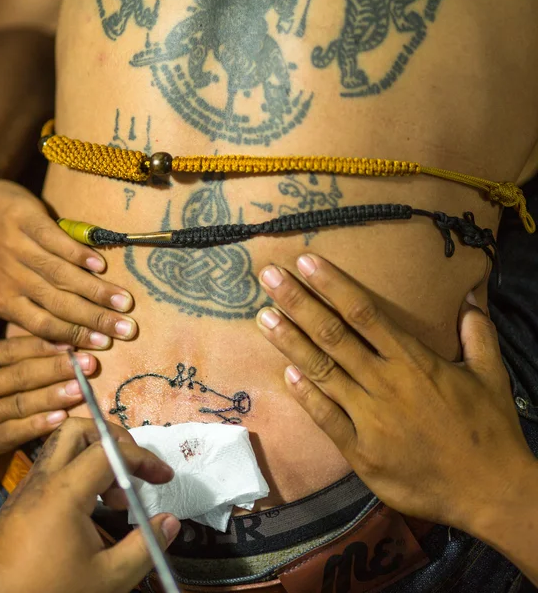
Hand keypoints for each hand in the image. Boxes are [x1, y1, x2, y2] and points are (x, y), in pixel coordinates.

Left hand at [0, 155, 136, 367]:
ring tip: (125, 302)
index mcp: (2, 300)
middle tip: (127, 329)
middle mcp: (12, 277)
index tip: (104, 346)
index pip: (43, 324)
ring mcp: (19, 247)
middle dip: (95, 318)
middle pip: (59, 303)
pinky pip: (55, 240)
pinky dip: (77, 253)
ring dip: (95, 289)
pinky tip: (101, 265)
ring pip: (62, 274)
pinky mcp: (26, 220)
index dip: (73, 335)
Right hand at [0, 314, 97, 487]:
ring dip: (52, 396)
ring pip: (16, 405)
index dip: (43, 345)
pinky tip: (60, 419)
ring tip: (81, 389)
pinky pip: (7, 436)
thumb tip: (16, 306)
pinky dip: (35, 427)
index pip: (8, 350)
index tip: (74, 342)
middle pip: (17, 375)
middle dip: (57, 368)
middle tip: (90, 364)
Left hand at [0, 418, 180, 592]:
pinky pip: (52, 467)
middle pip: (77, 428)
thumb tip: (171, 521)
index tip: (163, 477)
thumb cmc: (49, 592)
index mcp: (64, 492)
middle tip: (132, 466)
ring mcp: (28, 487)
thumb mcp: (107, 579)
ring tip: (115, 495)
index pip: (109, 451)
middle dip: (112, 439)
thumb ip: (144, 546)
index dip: (142, 458)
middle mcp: (44, 480)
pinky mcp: (20, 500)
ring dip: (95, 456)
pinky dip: (77, 472)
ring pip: (62, 445)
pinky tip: (91, 506)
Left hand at [256, 254, 536, 532]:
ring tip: (263, 318)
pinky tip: (286, 374)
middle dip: (298, 303)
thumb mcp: (491, 376)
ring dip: (290, 343)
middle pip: (333, 336)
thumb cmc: (489, 430)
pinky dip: (305, 396)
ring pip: (322, 372)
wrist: (491, 493)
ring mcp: (370, 418)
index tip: (306, 262)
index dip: (332, 285)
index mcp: (414, 361)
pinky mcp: (361, 452)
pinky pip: (326, 418)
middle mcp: (386, 383)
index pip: (364, 313)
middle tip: (269, 277)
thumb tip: (471, 296)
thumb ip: (478, 333)